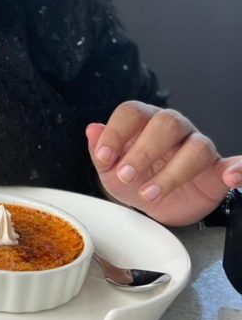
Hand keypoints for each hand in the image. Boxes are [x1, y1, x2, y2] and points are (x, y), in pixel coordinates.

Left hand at [86, 101, 241, 225]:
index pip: (131, 112)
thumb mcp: (110, 171)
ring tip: (151, 193)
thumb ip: (99, 150)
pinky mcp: (218, 168)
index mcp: (144, 121)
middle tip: (127, 176)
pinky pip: (235, 162)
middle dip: (143, 151)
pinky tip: (231, 176)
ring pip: (195, 147)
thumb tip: (92, 129)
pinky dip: (238, 167)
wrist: (160, 207)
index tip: (104, 157)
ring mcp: (197, 145)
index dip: (116, 132)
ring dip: (172, 172)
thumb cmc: (135, 180)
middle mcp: (173, 127)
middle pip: (165, 123)